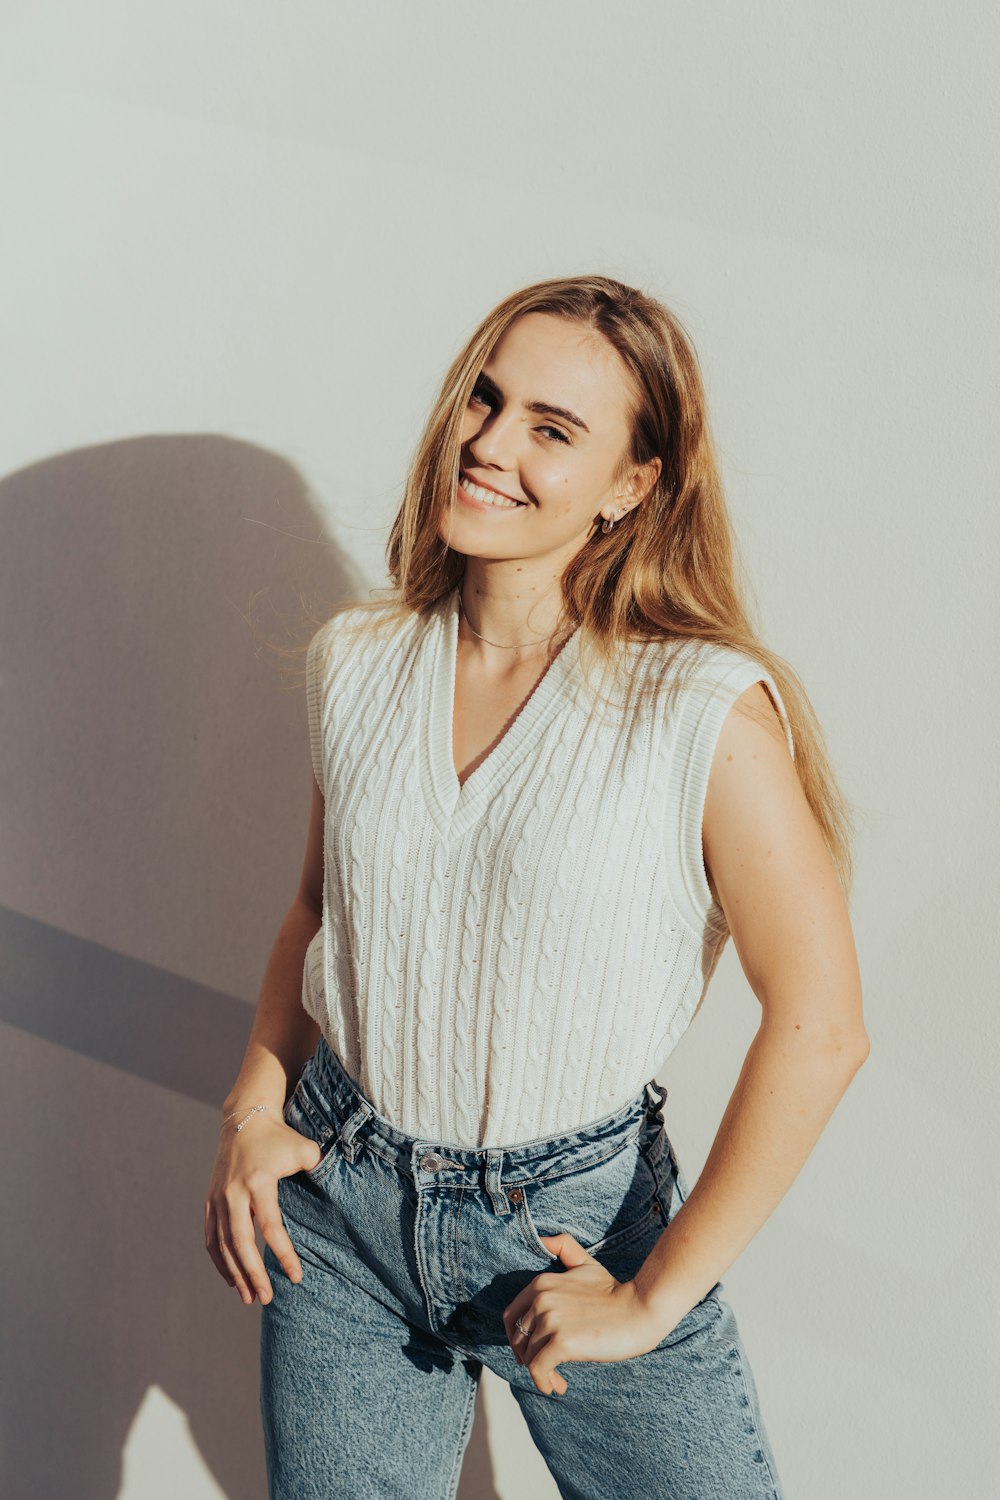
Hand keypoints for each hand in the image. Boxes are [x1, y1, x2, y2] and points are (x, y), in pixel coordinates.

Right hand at [204, 1110, 322, 1304]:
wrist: (245, 1120)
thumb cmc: (281, 1137)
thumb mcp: (305, 1148)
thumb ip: (321, 1169)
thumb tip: (342, 1191)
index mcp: (259, 1182)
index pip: (271, 1226)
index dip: (284, 1254)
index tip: (296, 1277)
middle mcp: (234, 1193)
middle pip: (241, 1243)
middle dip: (253, 1274)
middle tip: (268, 1299)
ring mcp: (219, 1198)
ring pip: (223, 1245)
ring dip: (235, 1274)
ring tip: (250, 1297)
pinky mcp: (211, 1201)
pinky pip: (211, 1238)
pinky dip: (220, 1261)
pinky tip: (231, 1279)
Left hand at [502, 1233, 674, 1395]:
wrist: (641, 1310)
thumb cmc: (615, 1292)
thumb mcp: (585, 1264)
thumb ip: (563, 1248)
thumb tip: (542, 1239)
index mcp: (541, 1283)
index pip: (512, 1316)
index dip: (518, 1337)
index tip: (533, 1350)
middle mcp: (541, 1300)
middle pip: (518, 1339)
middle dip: (529, 1357)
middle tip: (548, 1369)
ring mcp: (551, 1320)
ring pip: (529, 1357)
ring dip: (541, 1374)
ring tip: (558, 1380)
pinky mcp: (562, 1343)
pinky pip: (539, 1370)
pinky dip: (544, 1382)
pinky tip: (558, 1387)